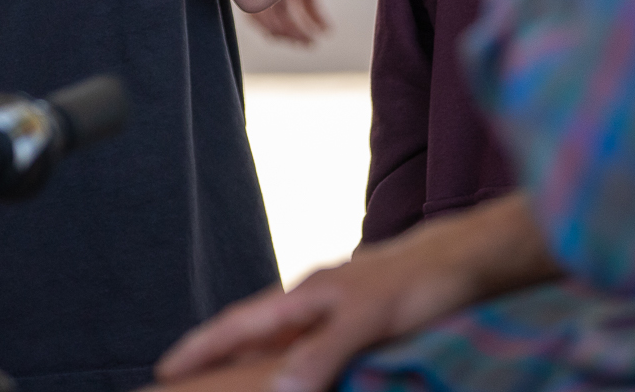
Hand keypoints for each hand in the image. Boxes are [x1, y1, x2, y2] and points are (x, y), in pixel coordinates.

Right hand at [155, 195, 558, 391]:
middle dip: (215, 352)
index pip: (238, 323)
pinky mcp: (361, 312)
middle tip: (183, 377)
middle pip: (251, 328)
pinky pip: (310, 339)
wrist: (471, 255)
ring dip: (252, 356)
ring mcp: (337, 303)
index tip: (163, 367)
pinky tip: (298, 370)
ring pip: (280, 334)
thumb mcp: (369, 319)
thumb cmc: (424, 280)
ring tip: (229, 379)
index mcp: (306, 294)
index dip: (199, 347)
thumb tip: (278, 390)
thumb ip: (322, 352)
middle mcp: (315, 297)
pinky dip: (290, 357)